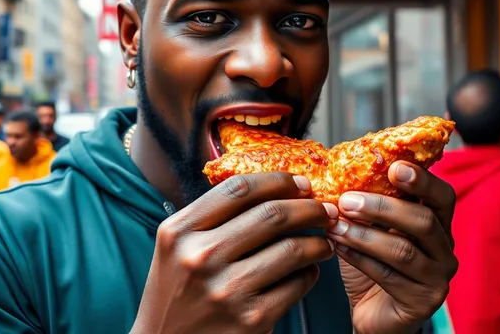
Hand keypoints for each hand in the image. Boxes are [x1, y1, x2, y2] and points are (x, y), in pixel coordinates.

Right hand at [131, 172, 337, 333]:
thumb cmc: (176, 289)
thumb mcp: (177, 245)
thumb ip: (212, 215)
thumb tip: (272, 189)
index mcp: (181, 230)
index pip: (239, 189)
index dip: (277, 181)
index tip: (299, 183)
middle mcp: (201, 256)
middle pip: (271, 214)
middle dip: (308, 207)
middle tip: (324, 210)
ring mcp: (227, 290)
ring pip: (292, 249)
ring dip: (318, 241)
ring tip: (324, 241)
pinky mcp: (251, 321)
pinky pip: (296, 285)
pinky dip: (311, 274)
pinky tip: (310, 270)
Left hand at [327, 161, 457, 333]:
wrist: (370, 311)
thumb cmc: (370, 261)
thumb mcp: (370, 225)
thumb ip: (366, 202)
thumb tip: (340, 171)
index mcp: (437, 222)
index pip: (442, 196)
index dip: (423, 180)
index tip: (394, 168)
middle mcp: (444, 249)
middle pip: (423, 220)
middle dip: (381, 207)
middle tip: (347, 200)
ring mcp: (437, 277)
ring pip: (402, 250)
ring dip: (362, 234)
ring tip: (334, 225)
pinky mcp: (422, 302)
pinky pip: (388, 276)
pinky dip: (358, 258)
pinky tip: (337, 247)